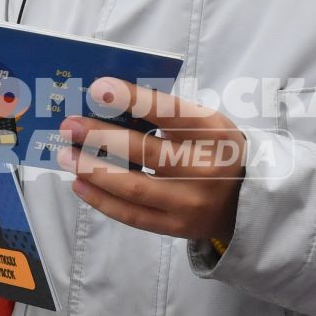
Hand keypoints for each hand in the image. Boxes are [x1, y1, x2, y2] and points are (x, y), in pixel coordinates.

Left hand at [58, 78, 245, 243]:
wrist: (249, 200)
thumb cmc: (217, 151)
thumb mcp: (208, 124)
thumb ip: (169, 115)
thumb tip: (110, 104)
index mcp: (214, 133)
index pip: (169, 112)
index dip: (132, 99)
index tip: (98, 88)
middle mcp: (205, 169)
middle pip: (144, 151)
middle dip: (100, 136)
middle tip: (70, 125)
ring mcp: (190, 202)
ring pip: (133, 187)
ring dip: (93, 169)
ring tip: (67, 155)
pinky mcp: (176, 226)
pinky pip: (132, 215)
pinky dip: (101, 199)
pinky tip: (80, 183)